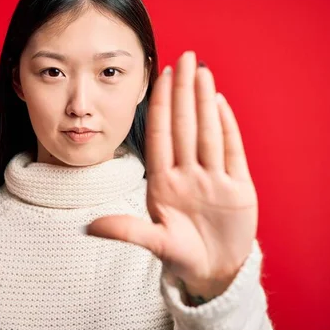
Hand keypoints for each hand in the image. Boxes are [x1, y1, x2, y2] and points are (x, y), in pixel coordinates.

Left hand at [86, 51, 257, 299]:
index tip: (160, 75)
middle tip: (185, 56)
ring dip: (205, 101)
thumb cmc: (182, 257)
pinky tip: (221, 101)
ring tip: (202, 71)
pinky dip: (228, 126)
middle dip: (184, 91)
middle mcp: (189, 174)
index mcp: (165, 182)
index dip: (160, 105)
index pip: (161, 134)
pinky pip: (232, 150)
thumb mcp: (155, 244)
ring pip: (209, 132)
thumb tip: (90, 227)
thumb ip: (127, 231)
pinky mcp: (239, 188)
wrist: (215, 273)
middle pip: (186, 125)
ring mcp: (214, 179)